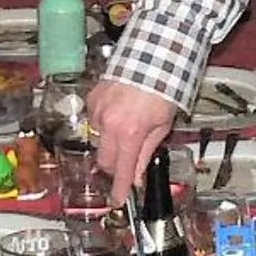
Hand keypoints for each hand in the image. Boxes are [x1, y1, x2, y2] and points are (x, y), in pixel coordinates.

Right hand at [92, 78, 178, 198]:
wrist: (153, 55)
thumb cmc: (164, 88)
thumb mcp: (163, 125)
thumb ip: (147, 151)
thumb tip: (138, 174)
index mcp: (130, 133)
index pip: (122, 170)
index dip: (120, 189)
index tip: (118, 200)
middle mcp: (110, 124)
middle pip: (105, 160)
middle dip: (115, 166)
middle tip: (128, 161)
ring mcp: (98, 110)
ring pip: (99, 140)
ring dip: (111, 141)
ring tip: (128, 124)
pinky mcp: (92, 98)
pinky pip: (95, 120)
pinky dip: (105, 122)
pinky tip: (119, 111)